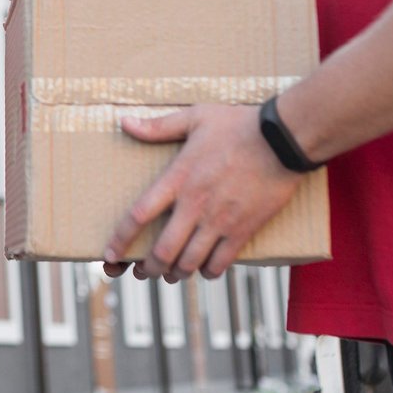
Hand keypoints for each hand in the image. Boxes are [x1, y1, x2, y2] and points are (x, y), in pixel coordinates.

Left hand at [102, 103, 300, 282]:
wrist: (284, 139)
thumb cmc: (239, 124)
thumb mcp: (195, 117)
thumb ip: (158, 126)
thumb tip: (124, 122)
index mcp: (178, 179)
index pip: (138, 215)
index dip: (120, 240)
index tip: (109, 256)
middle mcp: (196, 205)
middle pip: (162, 251)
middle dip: (148, 268)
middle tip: (142, 272)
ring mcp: (221, 221)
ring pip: (189, 262)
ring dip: (175, 274)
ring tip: (170, 274)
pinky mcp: (244, 230)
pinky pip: (221, 263)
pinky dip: (208, 272)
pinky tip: (204, 268)